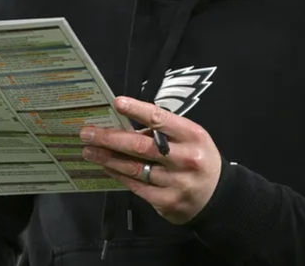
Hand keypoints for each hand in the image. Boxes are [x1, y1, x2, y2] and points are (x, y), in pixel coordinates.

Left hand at [80, 96, 220, 224]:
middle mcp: (185, 158)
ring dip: (107, 158)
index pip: (161, 119)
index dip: (137, 110)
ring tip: (89, 150)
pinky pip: (136, 186)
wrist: (217, 196)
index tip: (116, 102)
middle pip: (140, 146)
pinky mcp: (166, 201)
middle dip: (109, 138)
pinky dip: (119, 175)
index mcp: (192, 135)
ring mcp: (176, 182)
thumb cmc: (197, 158)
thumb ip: (164, 131)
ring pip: (134, 168)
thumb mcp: (190, 137)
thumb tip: (126, 126)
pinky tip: (107, 167)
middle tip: (87, 133)